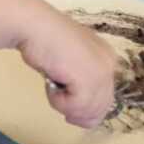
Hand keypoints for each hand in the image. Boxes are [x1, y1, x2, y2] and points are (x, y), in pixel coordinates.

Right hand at [18, 6, 114, 127]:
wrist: (34, 25)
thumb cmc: (45, 39)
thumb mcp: (69, 62)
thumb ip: (80, 82)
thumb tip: (85, 118)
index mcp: (107, 57)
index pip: (106, 97)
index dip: (87, 110)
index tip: (69, 110)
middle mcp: (109, 64)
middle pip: (101, 107)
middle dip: (79, 112)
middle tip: (58, 101)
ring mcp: (101, 72)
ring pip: (88, 110)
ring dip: (66, 106)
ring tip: (52, 86)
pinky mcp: (88, 80)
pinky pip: (75, 107)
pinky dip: (58, 102)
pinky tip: (50, 84)